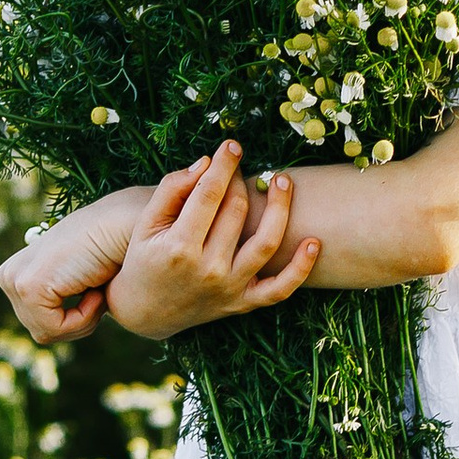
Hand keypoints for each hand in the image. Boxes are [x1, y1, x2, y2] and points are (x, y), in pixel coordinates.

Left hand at [0, 182, 157, 342]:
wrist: (125, 226)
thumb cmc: (109, 250)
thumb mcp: (78, 278)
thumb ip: (61, 299)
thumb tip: (59, 326)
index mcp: (16, 273)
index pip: (40, 322)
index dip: (74, 316)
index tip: (92, 286)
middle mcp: (8, 275)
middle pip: (41, 330)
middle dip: (77, 320)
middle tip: (97, 287)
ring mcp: (13, 280)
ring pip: (47, 332)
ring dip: (83, 317)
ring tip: (96, 286)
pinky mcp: (27, 287)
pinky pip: (55, 328)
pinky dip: (84, 317)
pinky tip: (94, 289)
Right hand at [106, 143, 320, 338]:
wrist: (146, 312)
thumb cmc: (145, 258)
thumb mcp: (145, 223)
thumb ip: (172, 189)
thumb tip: (205, 163)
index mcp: (179, 247)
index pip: (209, 195)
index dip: (223, 166)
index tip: (232, 146)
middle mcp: (208, 269)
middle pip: (236, 212)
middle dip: (240, 181)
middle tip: (239, 167)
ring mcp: (229, 288)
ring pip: (265, 243)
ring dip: (280, 208)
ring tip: (283, 181)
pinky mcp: (243, 303)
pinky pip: (280, 289)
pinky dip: (301, 268)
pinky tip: (313, 242)